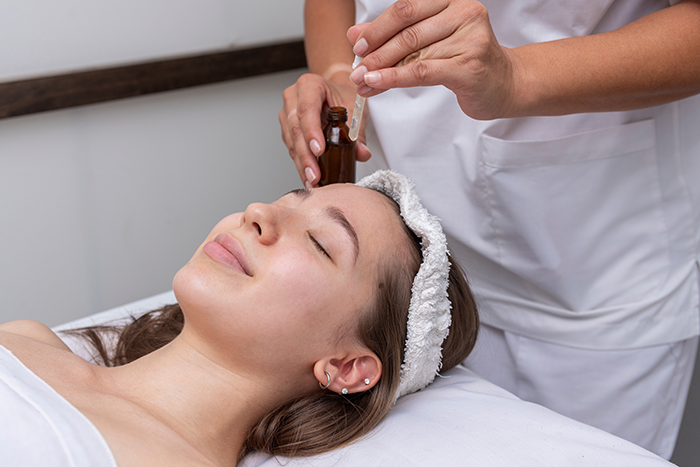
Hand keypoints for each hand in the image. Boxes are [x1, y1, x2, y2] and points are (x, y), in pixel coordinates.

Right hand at [280, 73, 371, 187]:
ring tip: (313, 180)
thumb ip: (359, 132)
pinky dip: (300, 163)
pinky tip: (308, 176)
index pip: (306, 109)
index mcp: (309, 85)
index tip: (319, 151)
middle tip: (315, 174)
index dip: (311, 132)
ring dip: (302, 163)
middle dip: (306, 156)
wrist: (334, 93)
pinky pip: (291, 147)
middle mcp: (293, 98)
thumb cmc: (343, 95)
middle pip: (296, 129)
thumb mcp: (355, 108)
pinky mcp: (286, 128)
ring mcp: (287, 113)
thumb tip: (362, 153)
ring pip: (291, 141)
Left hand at [347, 0, 518, 119]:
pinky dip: (395, 78)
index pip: (406, 9)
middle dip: (376, 52)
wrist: (505, 84)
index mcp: (452, 1)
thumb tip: (356, 34)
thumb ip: (395, 36)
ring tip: (363, 83)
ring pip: (413, 52)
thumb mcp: (429, 43)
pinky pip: (423, 71)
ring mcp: (469, 39)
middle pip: (407, 30)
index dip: (378, 27)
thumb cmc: (467, 61)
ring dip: (381, 70)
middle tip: (356, 70)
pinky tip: (377, 83)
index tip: (358, 45)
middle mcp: (463, 13)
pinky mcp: (469, 66)